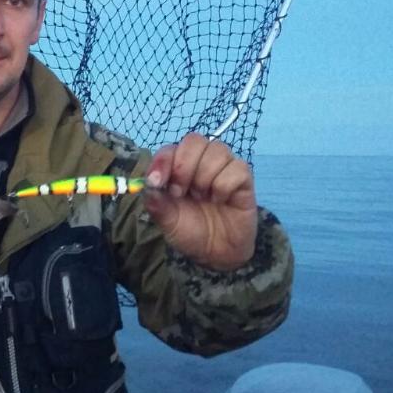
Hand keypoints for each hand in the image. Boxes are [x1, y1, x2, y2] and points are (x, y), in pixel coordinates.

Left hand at [143, 133, 257, 270]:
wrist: (216, 252)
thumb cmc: (190, 231)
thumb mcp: (167, 221)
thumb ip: (156, 203)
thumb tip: (148, 185)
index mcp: (178, 168)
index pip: (171, 148)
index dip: (163, 160)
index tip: (157, 182)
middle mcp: (201, 162)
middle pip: (194, 140)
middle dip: (184, 167)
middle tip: (180, 193)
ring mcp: (224, 168)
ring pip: (217, 150)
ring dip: (204, 177)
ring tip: (202, 197)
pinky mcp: (244, 179)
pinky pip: (237, 167)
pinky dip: (224, 186)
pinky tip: (221, 200)